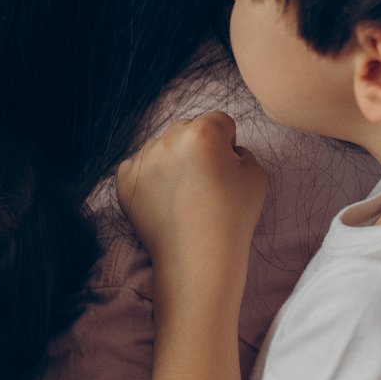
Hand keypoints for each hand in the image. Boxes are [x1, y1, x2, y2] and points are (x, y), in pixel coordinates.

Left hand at [114, 112, 265, 263]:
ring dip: (172, 160)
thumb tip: (225, 149)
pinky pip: (139, 167)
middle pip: (186, 129)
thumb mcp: (256, 175)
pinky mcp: (125, 181)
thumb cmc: (232, 217)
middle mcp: (167, 139)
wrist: (198, 258)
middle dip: (197, 146)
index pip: (218, 121)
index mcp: (202, 132)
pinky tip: (165, 199)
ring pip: (161, 146)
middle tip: (204, 180)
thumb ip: (241, 150)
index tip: (226, 166)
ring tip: (184, 193)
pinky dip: (150, 178)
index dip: (226, 142)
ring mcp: (142, 159)